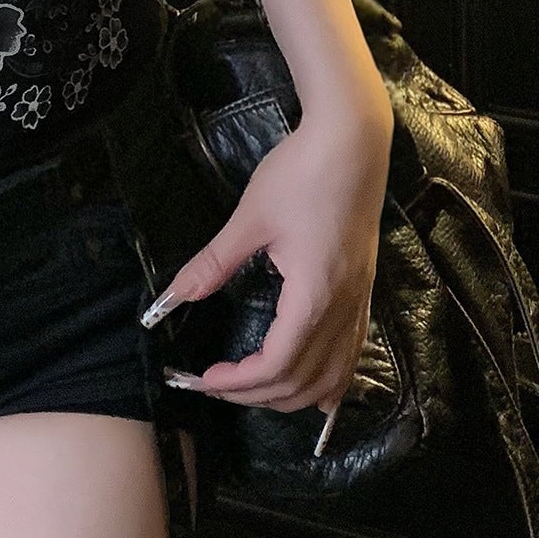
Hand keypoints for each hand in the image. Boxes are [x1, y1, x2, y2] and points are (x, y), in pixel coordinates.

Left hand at [152, 101, 392, 413]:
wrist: (352, 142)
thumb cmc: (302, 174)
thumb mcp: (250, 219)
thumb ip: (213, 262)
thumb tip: (175, 295)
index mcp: (313, 297)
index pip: (276, 366)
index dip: (237, 383)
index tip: (204, 377)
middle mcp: (343, 309)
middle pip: (304, 383)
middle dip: (256, 395)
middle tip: (216, 385)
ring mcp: (359, 302)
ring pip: (333, 377)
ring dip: (291, 394)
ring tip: (251, 388)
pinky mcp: (363, 290)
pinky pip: (351, 354)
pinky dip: (327, 380)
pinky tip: (309, 381)